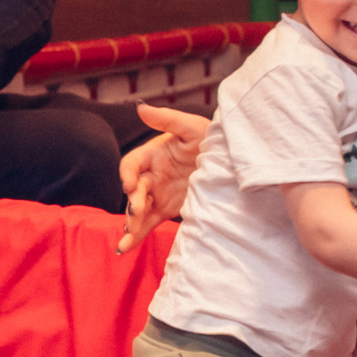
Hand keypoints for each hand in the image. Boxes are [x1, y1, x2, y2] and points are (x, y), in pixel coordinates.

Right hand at [117, 107, 209, 252]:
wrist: (231, 163)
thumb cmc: (211, 139)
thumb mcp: (192, 127)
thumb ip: (167, 119)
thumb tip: (140, 108)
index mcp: (153, 154)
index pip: (132, 164)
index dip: (127, 174)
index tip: (129, 185)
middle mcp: (151, 175)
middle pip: (134, 191)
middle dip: (133, 203)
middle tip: (137, 212)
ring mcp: (157, 194)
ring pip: (137, 210)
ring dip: (130, 224)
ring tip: (125, 239)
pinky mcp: (165, 210)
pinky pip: (147, 224)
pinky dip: (136, 236)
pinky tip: (124, 248)